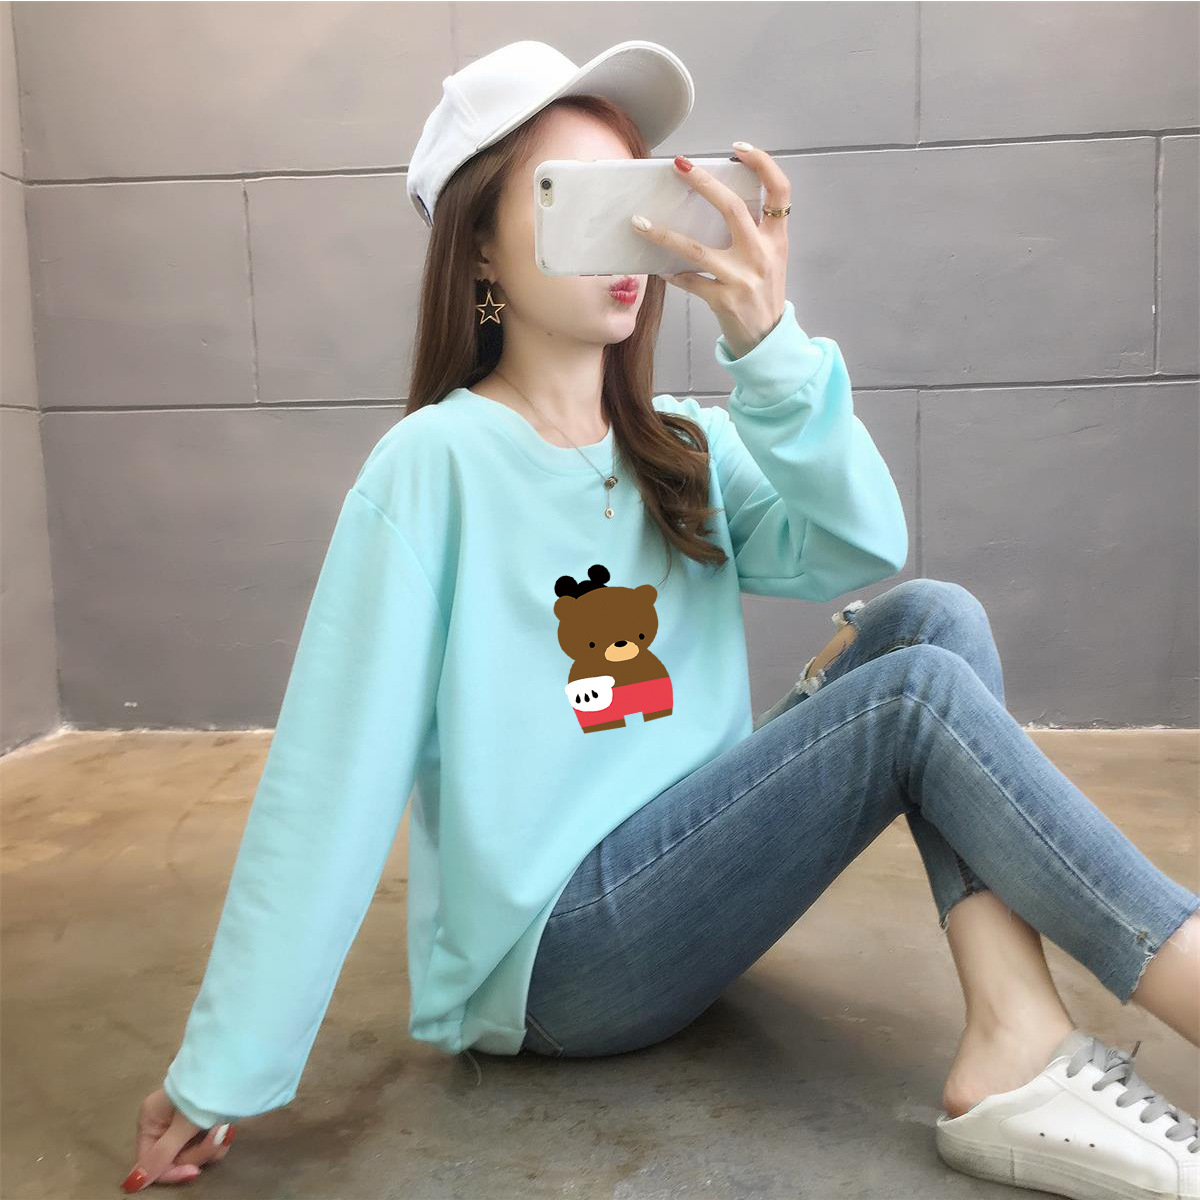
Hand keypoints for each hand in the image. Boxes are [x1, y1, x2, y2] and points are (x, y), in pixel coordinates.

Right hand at [121, 1088, 233, 1191]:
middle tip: (217, 1134)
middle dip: (199, 1153)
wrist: (234, 1067)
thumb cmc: (203, 1091)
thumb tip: (132, 1183)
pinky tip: (227, 1128)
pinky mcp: (203, 1121)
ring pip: (194, 1154)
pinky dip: (218, 1140)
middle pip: (175, 1159)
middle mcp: (164, 1123)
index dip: (172, 1171)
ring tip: (224, 1128)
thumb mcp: (184, 1124)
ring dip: (212, 1147)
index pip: (150, 1160)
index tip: (193, 1171)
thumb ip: (161, 1154)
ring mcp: (184, 1123)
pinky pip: (207, 1144)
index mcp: (150, 1120)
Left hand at [631, 145, 790, 357]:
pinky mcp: (724, 301)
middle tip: (678, 165)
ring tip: (639, 222)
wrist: (769, 339)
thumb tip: (716, 201)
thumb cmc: (764, 293)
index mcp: (776, 238)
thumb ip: (754, 232)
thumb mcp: (771, 258)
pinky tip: (659, 268)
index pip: (779, 191)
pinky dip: (672, 274)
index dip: (762, 164)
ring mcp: (742, 278)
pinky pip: (689, 281)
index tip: (737, 148)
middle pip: (732, 208)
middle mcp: (762, 254)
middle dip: (703, 183)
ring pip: (696, 249)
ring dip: (664, 234)